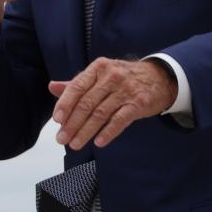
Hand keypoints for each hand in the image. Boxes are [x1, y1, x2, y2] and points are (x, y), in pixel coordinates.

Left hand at [49, 58, 176, 147]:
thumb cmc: (124, 78)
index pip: (77, 86)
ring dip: (86, 132)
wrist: (159, 77)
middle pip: (87, 103)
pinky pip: (120, 120)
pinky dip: (108, 132)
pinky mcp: (139, 103)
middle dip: (72, 123)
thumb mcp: (101, 75)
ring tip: (75, 144)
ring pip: (101, 114)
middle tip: (62, 139)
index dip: (65, 104)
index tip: (57, 120)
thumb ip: (77, 83)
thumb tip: (52, 87)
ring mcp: (126, 90)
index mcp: (99, 67)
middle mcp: (112, 76)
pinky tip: (98, 142)